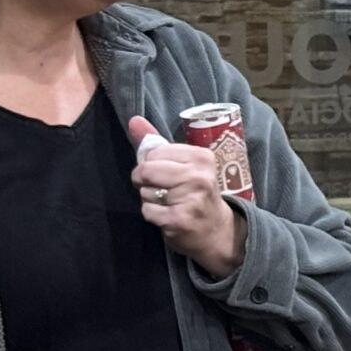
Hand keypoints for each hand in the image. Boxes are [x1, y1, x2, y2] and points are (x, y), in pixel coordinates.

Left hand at [127, 116, 246, 277]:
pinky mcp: (180, 219)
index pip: (154, 152)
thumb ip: (157, 143)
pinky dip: (153, 215)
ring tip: (170, 204)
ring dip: (150, 200)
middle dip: (144, 181)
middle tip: (160, 189)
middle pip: (146, 170)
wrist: (217, 231)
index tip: (164, 174)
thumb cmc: (197, 193)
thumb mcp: (185, 164)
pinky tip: (169, 216)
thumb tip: (133, 120)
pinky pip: (148, 211)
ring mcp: (191, 199)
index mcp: (201, 157)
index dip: (150, 164)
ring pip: (145, 192)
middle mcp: (199, 176)